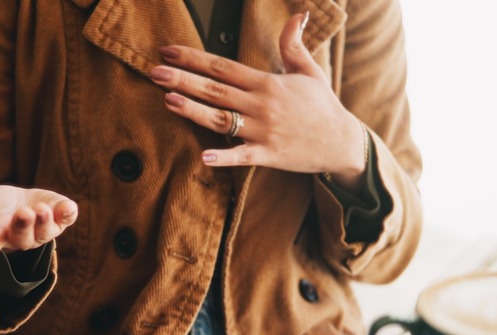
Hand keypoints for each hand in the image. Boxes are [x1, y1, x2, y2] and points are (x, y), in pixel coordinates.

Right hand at [0, 185, 77, 260]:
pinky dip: (68, 213)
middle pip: (21, 239)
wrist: (17, 205)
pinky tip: (68, 207)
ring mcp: (41, 231)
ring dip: (44, 221)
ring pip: (45, 232)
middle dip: (23, 227)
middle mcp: (19, 239)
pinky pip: (65, 219)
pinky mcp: (58, 219)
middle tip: (22, 214)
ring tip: (40, 209)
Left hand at [150, 13, 366, 189]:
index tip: (168, 52)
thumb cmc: (322, 106)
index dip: (194, 58)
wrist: (342, 141)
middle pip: (216, 89)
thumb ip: (294, 44)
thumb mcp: (310, 70)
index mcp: (267, 82)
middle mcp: (262, 104)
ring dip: (194, 110)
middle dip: (183, 80)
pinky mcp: (268, 154)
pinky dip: (224, 158)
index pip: (223, 67)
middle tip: (155, 72)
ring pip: (222, 119)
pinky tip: (203, 157)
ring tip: (168, 100)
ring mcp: (264, 130)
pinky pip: (242, 156)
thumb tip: (298, 15)